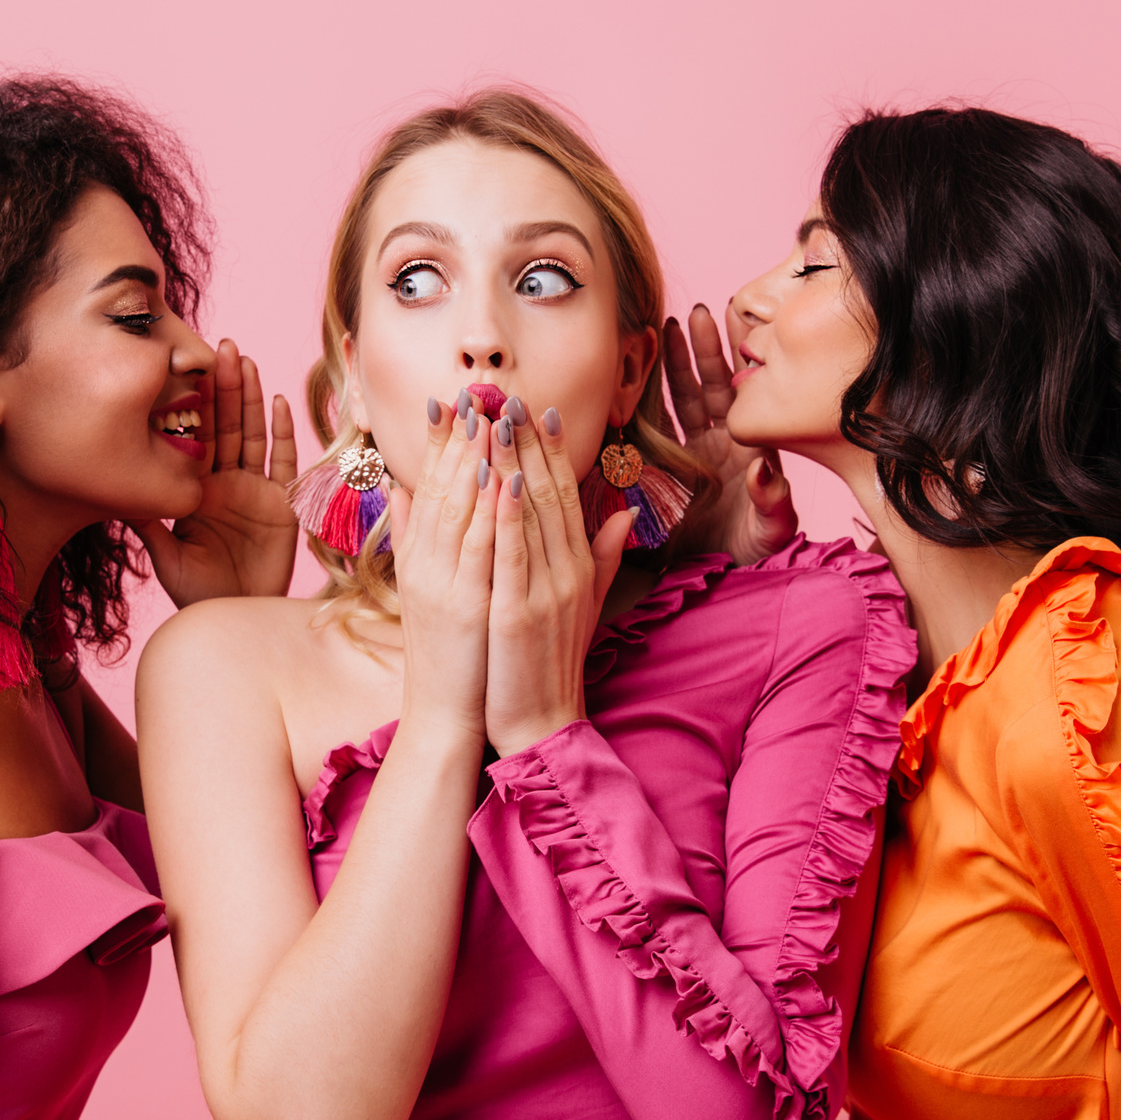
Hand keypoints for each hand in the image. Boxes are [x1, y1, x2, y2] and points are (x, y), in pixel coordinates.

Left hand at [138, 338, 300, 606]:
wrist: (235, 617)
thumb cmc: (198, 593)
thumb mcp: (164, 555)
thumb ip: (147, 523)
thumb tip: (115, 493)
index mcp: (197, 489)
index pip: (198, 436)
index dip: (196, 402)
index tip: (191, 366)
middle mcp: (227, 483)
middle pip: (228, 425)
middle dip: (226, 387)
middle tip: (222, 347)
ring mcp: (256, 491)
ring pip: (255, 435)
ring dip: (252, 399)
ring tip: (246, 363)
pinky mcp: (282, 504)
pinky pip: (284, 463)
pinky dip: (282, 434)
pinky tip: (278, 403)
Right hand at [383, 392, 499, 741]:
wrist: (444, 715)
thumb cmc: (445, 655)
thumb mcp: (423, 589)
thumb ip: (413, 537)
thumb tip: (401, 489)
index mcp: (418, 558)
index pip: (426, 487)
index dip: (437, 444)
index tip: (449, 401)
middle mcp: (424, 564)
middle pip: (438, 487)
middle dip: (455, 437)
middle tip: (470, 390)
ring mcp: (443, 583)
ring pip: (456, 509)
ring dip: (472, 458)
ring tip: (487, 414)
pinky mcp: (467, 605)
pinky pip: (478, 548)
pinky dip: (486, 509)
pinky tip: (499, 475)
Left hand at [481, 395, 629, 755]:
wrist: (541, 724)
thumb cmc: (552, 664)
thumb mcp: (585, 605)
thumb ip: (603, 557)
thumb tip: (624, 514)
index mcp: (581, 566)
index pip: (568, 496)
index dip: (554, 451)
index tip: (540, 409)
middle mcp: (569, 571)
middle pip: (550, 494)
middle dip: (531, 442)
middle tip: (513, 395)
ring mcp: (546, 591)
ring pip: (531, 514)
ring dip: (514, 461)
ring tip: (497, 418)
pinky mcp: (518, 613)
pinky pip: (512, 554)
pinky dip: (506, 514)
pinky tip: (496, 478)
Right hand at [664, 306, 797, 564]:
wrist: (714, 575)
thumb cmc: (752, 552)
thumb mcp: (771, 530)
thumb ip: (773, 502)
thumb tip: (763, 468)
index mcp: (748, 446)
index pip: (741, 392)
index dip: (734, 356)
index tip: (729, 320)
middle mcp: (719, 443)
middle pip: (709, 385)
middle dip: (699, 350)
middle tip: (691, 316)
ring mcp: (691, 453)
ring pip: (680, 399)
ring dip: (671, 365)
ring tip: (662, 329)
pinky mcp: (664, 468)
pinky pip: (652, 428)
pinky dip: (641, 402)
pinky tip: (630, 376)